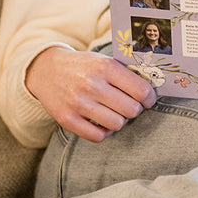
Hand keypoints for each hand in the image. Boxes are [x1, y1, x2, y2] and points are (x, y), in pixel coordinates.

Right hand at [25, 46, 156, 141]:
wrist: (46, 70)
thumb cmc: (83, 66)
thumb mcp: (104, 60)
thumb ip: (126, 74)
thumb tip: (152, 90)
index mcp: (105, 67)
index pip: (141, 90)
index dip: (149, 98)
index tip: (148, 99)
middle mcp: (92, 84)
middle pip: (131, 110)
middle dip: (134, 109)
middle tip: (129, 105)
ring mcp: (78, 103)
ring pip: (117, 124)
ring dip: (119, 121)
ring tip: (114, 112)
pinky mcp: (66, 119)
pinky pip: (98, 136)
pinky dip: (104, 132)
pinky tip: (102, 122)